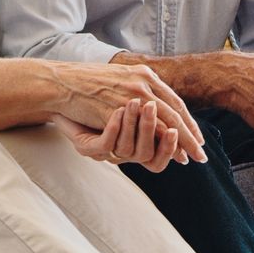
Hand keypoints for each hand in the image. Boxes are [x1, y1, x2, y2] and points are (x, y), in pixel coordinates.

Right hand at [51, 62, 206, 163]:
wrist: (61, 81)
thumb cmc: (87, 82)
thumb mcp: (120, 78)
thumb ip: (139, 88)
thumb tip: (156, 105)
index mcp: (144, 75)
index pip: (174, 102)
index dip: (187, 122)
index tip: (197, 137)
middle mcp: (142, 84)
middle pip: (175, 114)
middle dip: (190, 136)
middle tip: (201, 153)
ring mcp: (131, 97)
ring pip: (164, 124)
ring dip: (179, 144)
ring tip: (189, 158)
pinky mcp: (117, 110)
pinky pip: (144, 131)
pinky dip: (158, 145)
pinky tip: (165, 156)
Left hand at [54, 100, 181, 173]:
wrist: (59, 95)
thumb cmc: (94, 97)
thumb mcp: (126, 100)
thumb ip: (150, 104)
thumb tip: (176, 103)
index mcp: (134, 144)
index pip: (160, 157)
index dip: (177, 148)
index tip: (194, 136)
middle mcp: (121, 152)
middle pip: (146, 153)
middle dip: (158, 135)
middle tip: (167, 119)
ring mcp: (103, 151)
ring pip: (127, 148)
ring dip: (135, 125)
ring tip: (138, 104)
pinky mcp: (86, 147)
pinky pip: (105, 143)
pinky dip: (114, 128)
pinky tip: (119, 112)